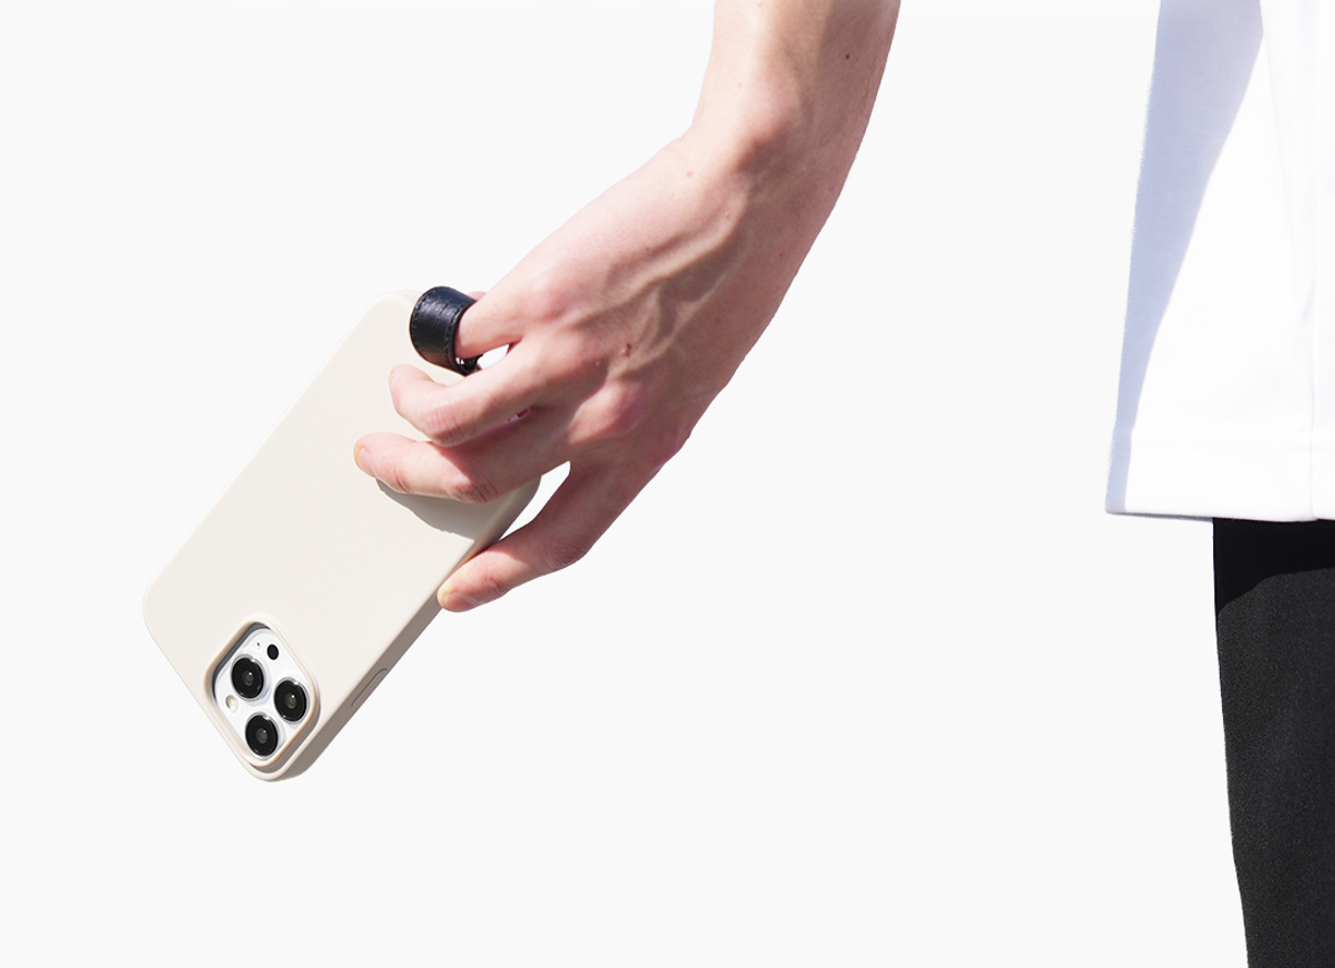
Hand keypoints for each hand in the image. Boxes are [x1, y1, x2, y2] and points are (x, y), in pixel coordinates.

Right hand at [354, 1, 896, 610]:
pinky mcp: (538, 301)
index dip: (501, 574)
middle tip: (382, 458)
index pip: (563, 538)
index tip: (459, 591)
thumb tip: (529, 411)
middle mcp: (605, 419)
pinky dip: (435, 341)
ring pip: (451, 421)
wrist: (749, 205)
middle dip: (413, 478)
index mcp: (646, 448)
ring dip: (409, 409)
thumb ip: (612, 415)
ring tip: (406, 386)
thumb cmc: (727, 290)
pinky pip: (458, 340)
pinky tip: (443, 328)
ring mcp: (567, 362)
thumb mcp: (682, 382)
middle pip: (479, 482)